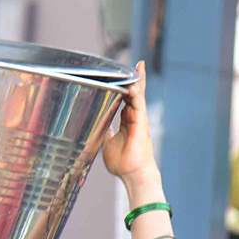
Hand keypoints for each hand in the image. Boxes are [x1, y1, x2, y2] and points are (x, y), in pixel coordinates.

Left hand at [101, 62, 159, 185]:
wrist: (132, 174)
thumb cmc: (122, 162)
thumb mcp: (107, 143)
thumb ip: (105, 132)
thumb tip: (98, 125)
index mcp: (126, 122)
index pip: (125, 100)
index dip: (123, 88)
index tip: (121, 77)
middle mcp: (134, 118)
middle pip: (134, 94)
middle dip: (135, 79)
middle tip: (136, 65)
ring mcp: (139, 120)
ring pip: (138, 96)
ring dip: (137, 81)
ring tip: (137, 67)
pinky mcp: (141, 123)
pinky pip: (139, 105)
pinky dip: (136, 94)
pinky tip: (132, 84)